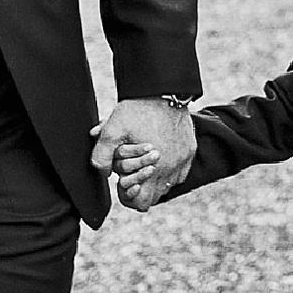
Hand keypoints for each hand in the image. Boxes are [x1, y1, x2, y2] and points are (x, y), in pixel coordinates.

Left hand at [91, 98, 194, 212]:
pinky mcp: (190, 150)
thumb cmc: (137, 109)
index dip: (128, 197)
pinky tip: (160, 159)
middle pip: (155, 197)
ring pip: (168, 185)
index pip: (141, 203)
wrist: (163, 89)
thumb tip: (103, 173)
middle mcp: (171, 169)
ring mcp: (183, 160)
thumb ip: (102, 155)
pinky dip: (169, 171)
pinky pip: (180, 172)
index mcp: (154, 168)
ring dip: (155, 180)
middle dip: (141, 189)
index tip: (122, 183)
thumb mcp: (112, 130)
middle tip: (131, 174)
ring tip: (144, 164)